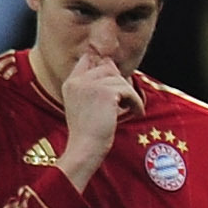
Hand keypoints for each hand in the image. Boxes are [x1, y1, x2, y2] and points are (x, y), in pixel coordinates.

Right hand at [57, 47, 133, 186]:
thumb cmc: (89, 132)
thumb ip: (95, 86)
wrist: (85, 148)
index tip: (115, 81)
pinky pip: (128, 90)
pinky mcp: (105, 92)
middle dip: (120, 83)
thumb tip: (113, 67)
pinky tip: (136, 113)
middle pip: (108, 67)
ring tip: (131, 109)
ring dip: (130, 94)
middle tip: (127, 100)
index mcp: (71, 83)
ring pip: (120, 79)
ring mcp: (90, 85)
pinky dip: (136, 102)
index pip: (87, 59)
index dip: (103, 66)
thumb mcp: (86, 104)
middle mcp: (78, 81)